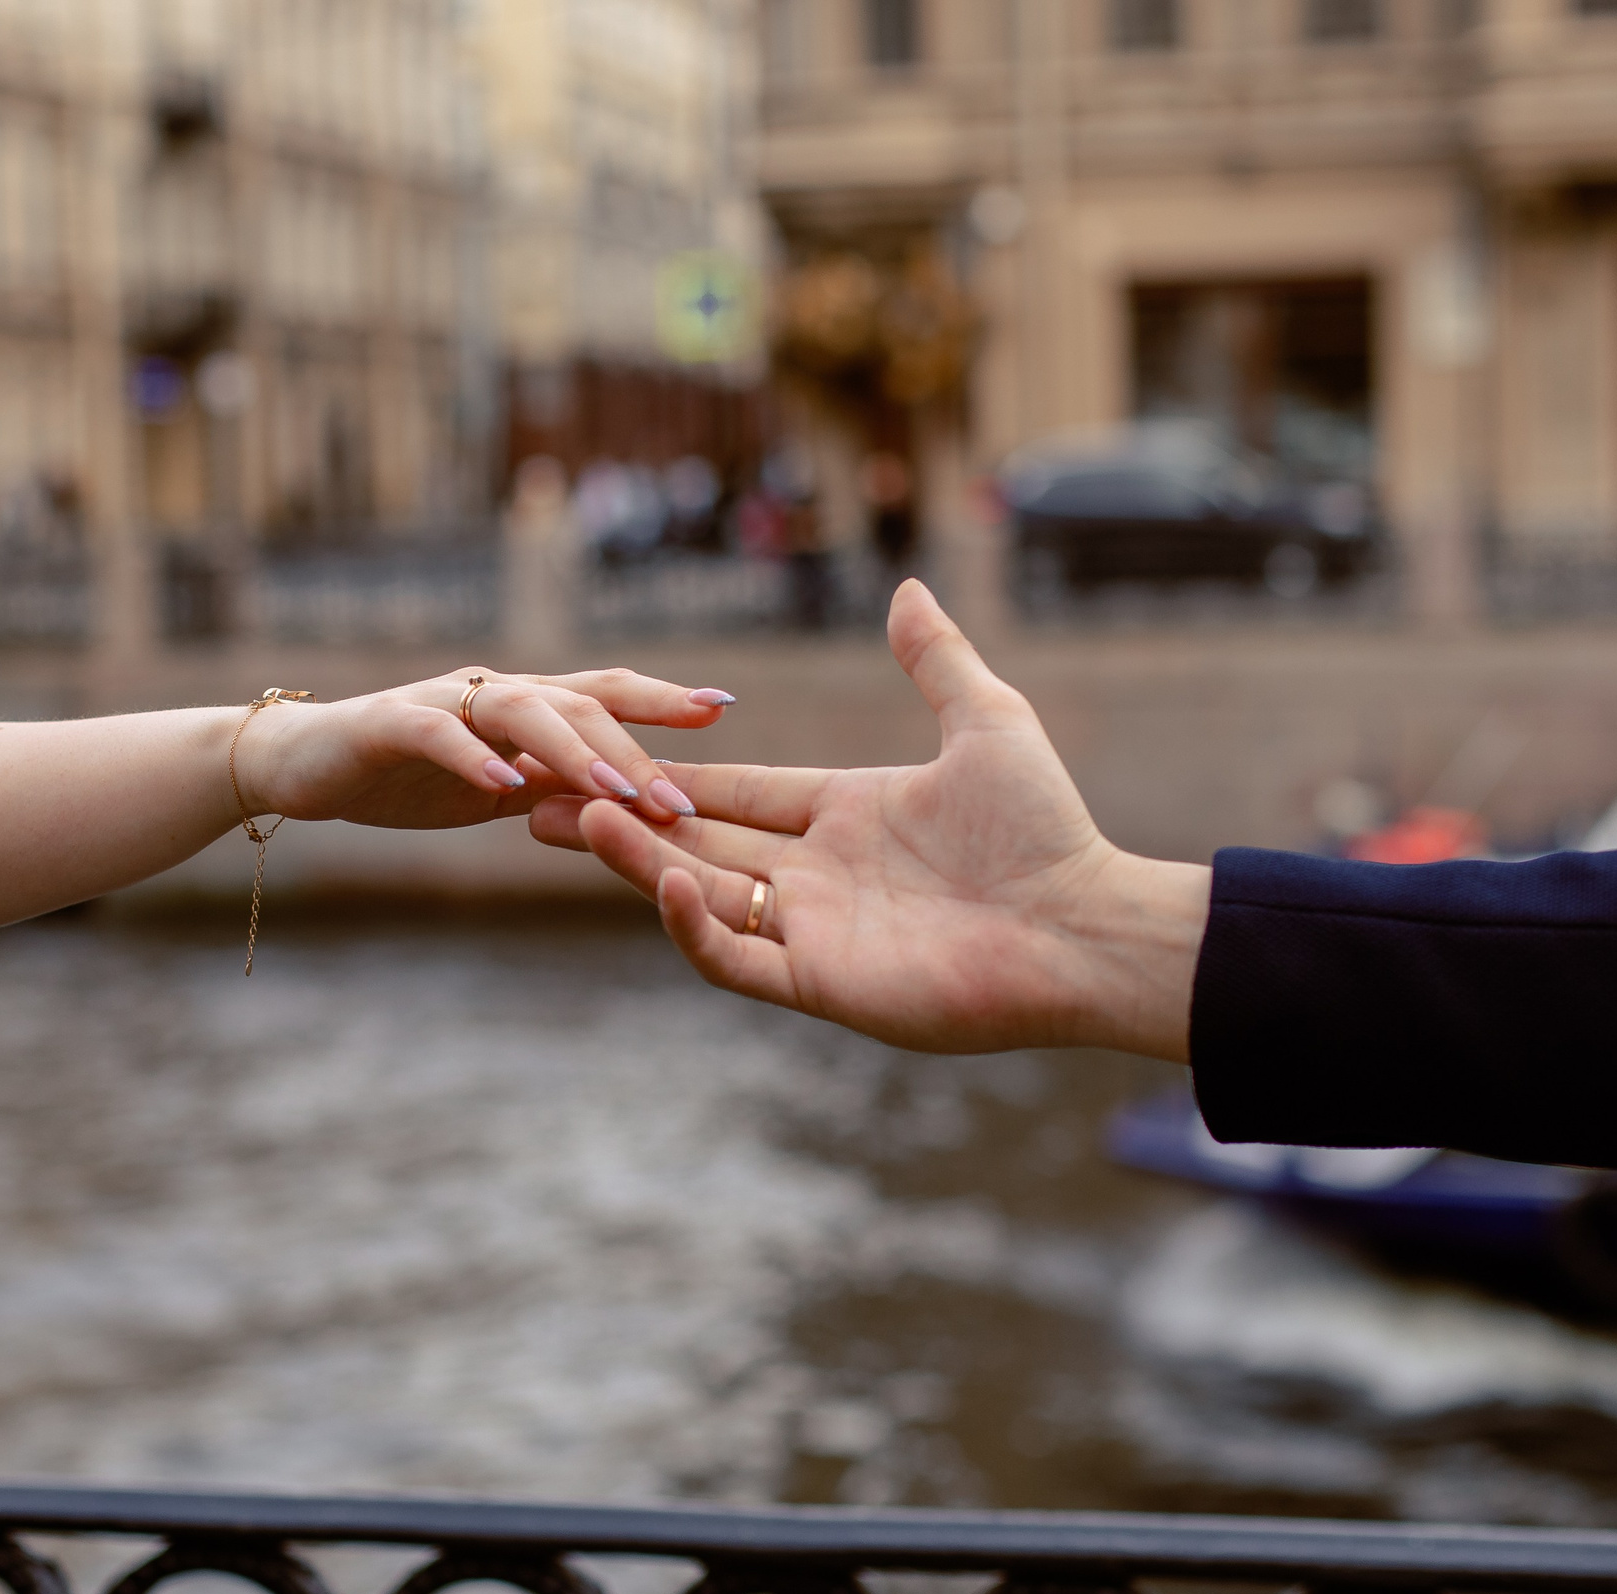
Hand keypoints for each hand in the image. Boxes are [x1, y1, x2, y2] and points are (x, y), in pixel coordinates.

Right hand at [237, 667, 732, 830]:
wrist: (300, 765)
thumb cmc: (403, 777)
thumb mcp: (493, 789)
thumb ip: (552, 789)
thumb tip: (627, 807)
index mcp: (521, 707)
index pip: (603, 693)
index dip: (661, 697)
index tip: (722, 706)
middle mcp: (491, 692)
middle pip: (577, 703)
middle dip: (635, 748)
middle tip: (681, 799)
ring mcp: (441, 702)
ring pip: (522, 711)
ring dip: (574, 751)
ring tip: (616, 790)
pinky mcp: (388, 724)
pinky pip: (439, 733)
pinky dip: (474, 756)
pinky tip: (505, 785)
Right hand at [531, 583, 1208, 1057]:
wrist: (1083, 924)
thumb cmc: (1046, 829)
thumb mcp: (987, 722)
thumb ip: (936, 659)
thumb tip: (909, 589)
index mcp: (845, 815)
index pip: (735, 791)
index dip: (668, 773)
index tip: (596, 748)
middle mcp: (817, 875)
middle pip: (696, 841)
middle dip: (617, 820)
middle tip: (533, 799)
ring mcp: (813, 931)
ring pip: (698, 894)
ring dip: (636, 861)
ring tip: (571, 823)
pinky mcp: (820, 982)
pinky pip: (734, 956)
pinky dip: (693, 923)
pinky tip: (667, 875)